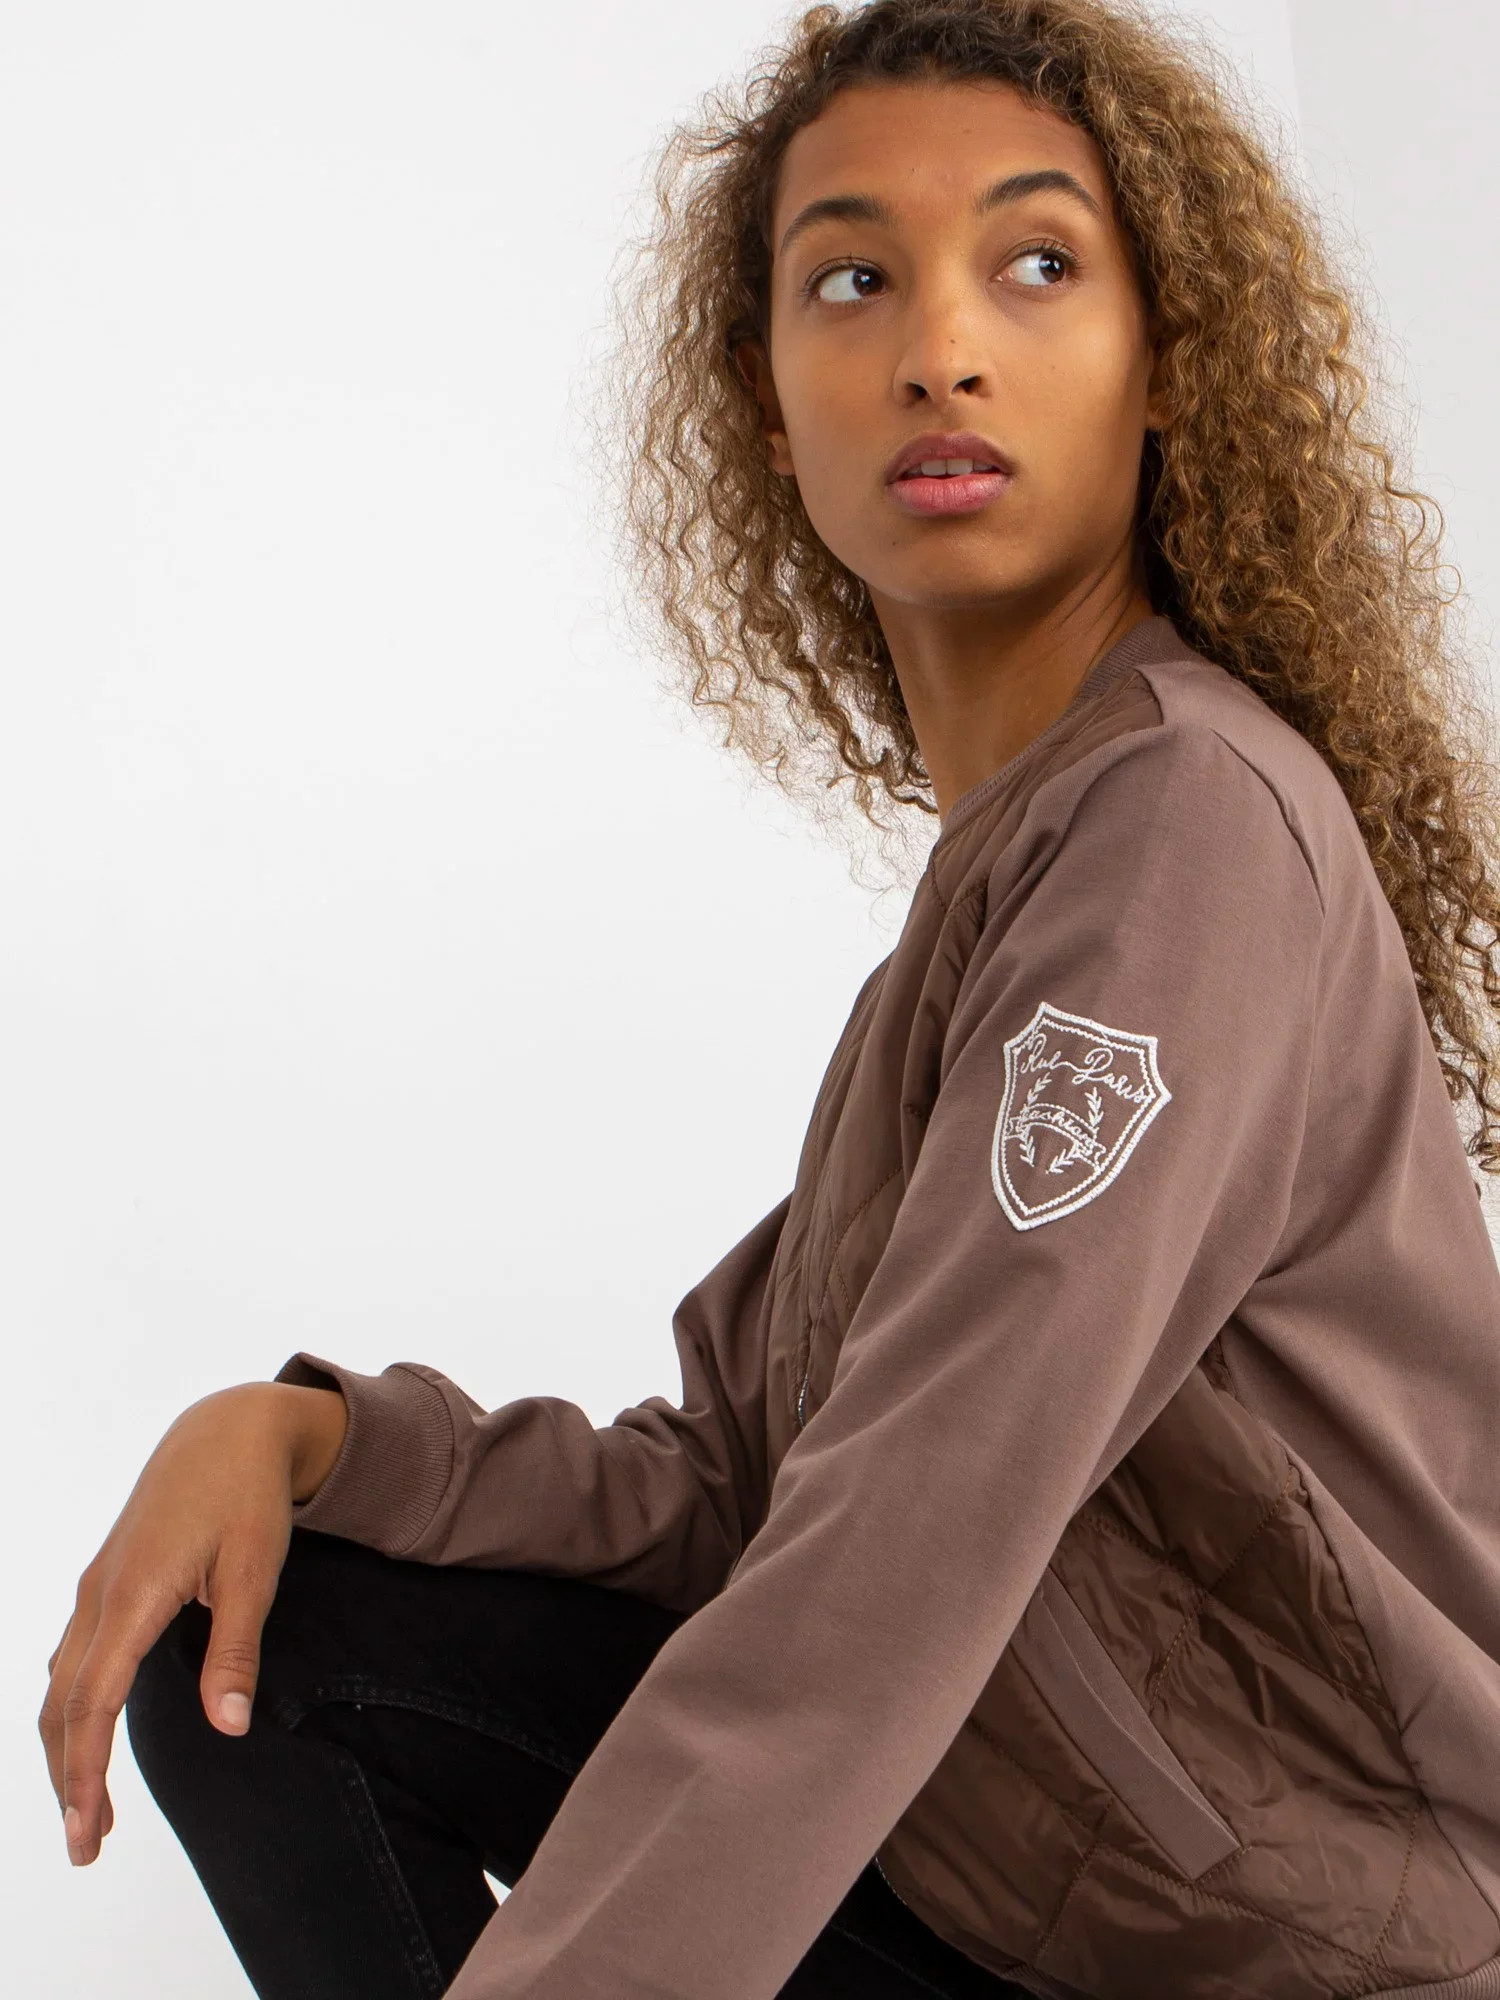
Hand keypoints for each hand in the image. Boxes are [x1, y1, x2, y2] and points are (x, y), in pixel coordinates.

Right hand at [39, 1379, 347, 1866]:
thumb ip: (237, 1651)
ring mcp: (97, 1585)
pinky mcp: (106, 1579)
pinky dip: (73, 1706)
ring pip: (61, 1683)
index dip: (86, 1773)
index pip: (94, 1704)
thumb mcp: (256, 1570)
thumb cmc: (248, 1495)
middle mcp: (100, 1594)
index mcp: (134, 1595)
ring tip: (87, 1808)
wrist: (228, 1427)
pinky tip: (84, 1734)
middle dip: (69, 1780)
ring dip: (67, 1748)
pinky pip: (73, 1655)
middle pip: (64, 1706)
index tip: (86, 1829)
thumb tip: (231, 1727)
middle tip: (85, 1846)